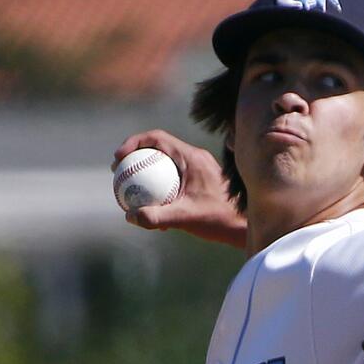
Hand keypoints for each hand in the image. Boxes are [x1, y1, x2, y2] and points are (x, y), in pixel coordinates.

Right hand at [112, 130, 246, 247]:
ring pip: (165, 164)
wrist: (245, 226)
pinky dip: (159, 188)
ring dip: (146, 174)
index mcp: (191, 157)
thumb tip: (130, 216)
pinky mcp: (200, 182)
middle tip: (119, 173)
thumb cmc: (219, 219)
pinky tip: (153, 211)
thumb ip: (157, 217)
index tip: (118, 158)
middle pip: (158, 148)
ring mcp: (198, 169)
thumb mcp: (185, 218)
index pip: (156, 138)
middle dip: (135, 156)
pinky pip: (174, 179)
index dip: (133, 143)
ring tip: (131, 192)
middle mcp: (195, 158)